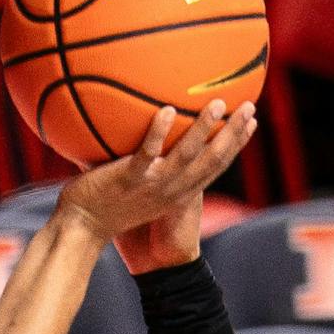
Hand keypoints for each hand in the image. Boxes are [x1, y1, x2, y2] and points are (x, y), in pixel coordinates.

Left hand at [56, 99, 255, 245]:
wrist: (83, 230)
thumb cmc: (105, 207)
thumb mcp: (137, 187)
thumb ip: (147, 161)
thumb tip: (142, 125)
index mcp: (178, 192)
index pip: (215, 167)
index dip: (236, 146)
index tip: (250, 123)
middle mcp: (172, 190)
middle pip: (212, 160)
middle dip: (234, 134)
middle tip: (249, 108)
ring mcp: (152, 185)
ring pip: (187, 156)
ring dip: (204, 129)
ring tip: (218, 104)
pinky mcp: (129, 180)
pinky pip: (147, 154)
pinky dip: (158, 133)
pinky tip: (166, 110)